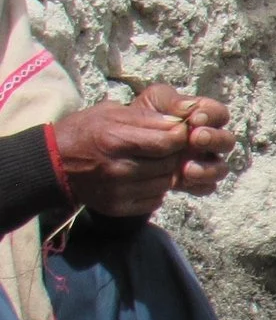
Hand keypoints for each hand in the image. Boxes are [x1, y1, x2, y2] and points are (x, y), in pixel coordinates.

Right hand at [49, 99, 190, 216]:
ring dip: (165, 173)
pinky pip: (155, 200)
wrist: (52, 163)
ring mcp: (117, 191)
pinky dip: (155, 189)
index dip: (179, 137)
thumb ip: (146, 117)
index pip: (168, 143)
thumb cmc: (84, 131)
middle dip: (173, 155)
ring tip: (151, 162)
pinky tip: (142, 178)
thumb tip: (179, 124)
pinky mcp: (117, 206)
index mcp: (115, 140)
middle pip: (169, 164)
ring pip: (165, 183)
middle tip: (163, 148)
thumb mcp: (109, 113)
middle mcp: (117, 168)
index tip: (177, 133)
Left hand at [136, 86, 233, 194]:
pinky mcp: (195, 182)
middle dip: (214, 140)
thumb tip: (188, 109)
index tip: (195, 119)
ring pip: (221, 168)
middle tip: (196, 138)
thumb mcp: (155, 100)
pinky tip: (182, 181)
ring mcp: (204, 162)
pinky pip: (207, 187)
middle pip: (227, 141)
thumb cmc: (145, 115)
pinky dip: (198, 184)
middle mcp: (210, 141)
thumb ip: (172, 100)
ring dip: (208, 168)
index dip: (212, 116)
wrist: (128, 141)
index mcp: (205, 117)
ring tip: (187, 168)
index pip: (220, 114)